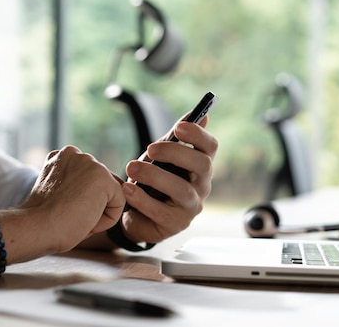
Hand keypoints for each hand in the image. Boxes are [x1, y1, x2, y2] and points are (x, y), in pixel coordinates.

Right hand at [19, 146, 125, 252]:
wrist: (37, 228)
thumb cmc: (43, 219)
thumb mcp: (58, 192)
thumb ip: (75, 184)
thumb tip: (98, 194)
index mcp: (62, 156)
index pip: (88, 180)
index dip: (78, 201)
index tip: (59, 208)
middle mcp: (76, 154)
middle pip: (101, 186)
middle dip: (90, 205)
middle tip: (67, 214)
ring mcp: (90, 164)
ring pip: (110, 195)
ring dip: (97, 213)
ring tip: (75, 216)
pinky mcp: (103, 178)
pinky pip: (119, 205)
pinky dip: (105, 220)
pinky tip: (85, 219)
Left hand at [120, 115, 217, 243]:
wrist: (137, 214)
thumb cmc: (153, 181)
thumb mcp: (161, 158)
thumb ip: (175, 138)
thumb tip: (199, 114)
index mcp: (200, 165)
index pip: (210, 147)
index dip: (199, 135)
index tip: (179, 126)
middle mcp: (202, 185)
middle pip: (202, 165)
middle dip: (176, 153)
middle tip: (150, 148)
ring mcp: (191, 206)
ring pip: (182, 190)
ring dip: (155, 176)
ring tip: (131, 168)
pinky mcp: (175, 224)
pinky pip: (161, 211)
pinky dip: (142, 199)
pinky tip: (127, 190)